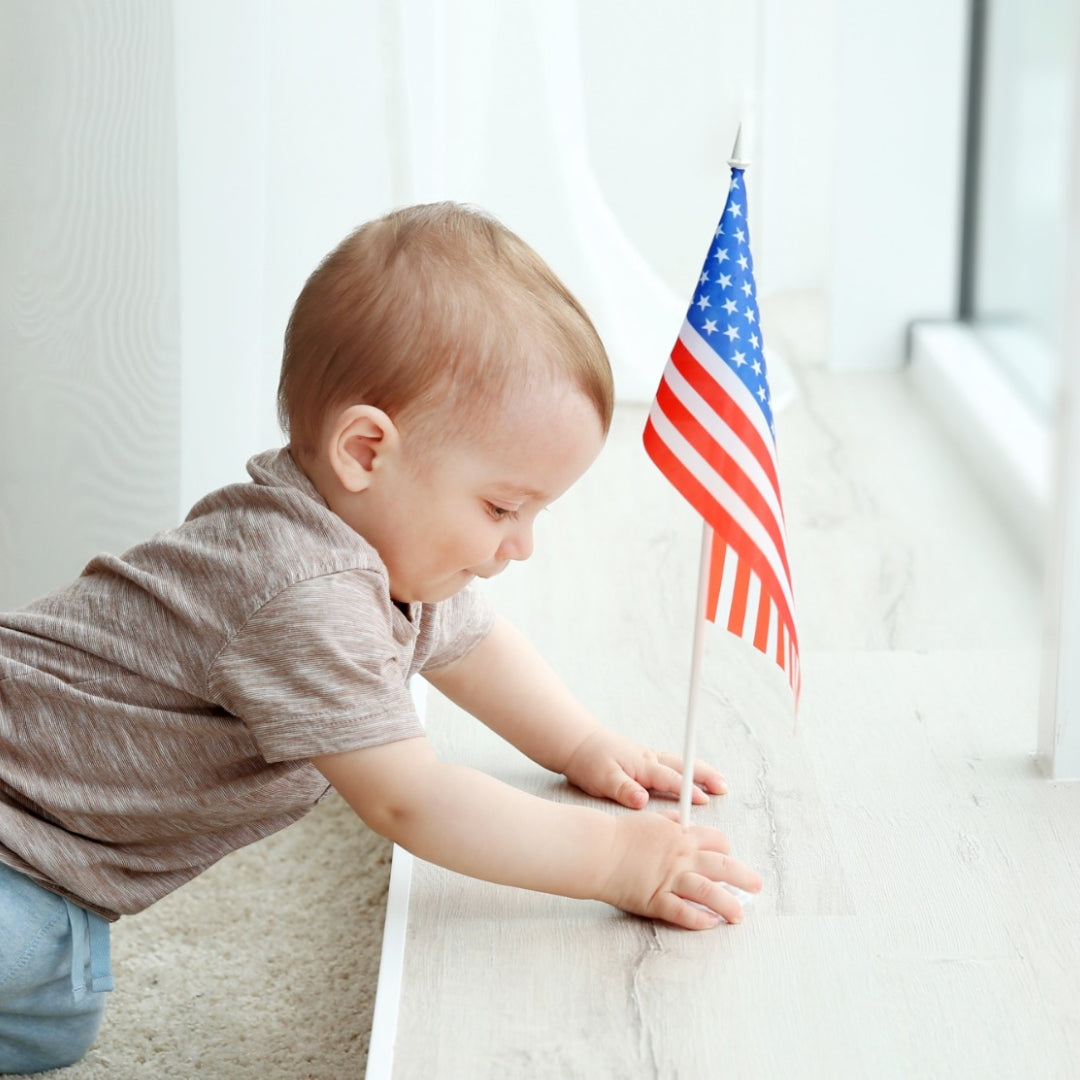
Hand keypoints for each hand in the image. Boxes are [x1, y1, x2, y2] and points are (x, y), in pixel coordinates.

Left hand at [562, 728, 726, 809]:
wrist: (577, 743)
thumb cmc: (589, 762)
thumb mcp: (602, 779)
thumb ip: (623, 790)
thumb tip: (642, 800)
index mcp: (642, 765)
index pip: (669, 779)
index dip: (687, 790)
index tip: (705, 799)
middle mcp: (649, 759)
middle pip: (683, 767)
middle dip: (705, 776)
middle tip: (724, 786)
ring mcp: (648, 757)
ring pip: (680, 764)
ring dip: (700, 772)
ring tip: (719, 782)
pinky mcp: (644, 758)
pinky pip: (672, 763)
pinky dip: (687, 768)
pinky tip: (693, 775)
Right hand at [597, 811, 761, 928]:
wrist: (598, 850)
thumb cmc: (619, 835)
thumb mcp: (649, 820)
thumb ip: (669, 821)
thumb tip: (682, 821)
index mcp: (680, 835)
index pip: (716, 841)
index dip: (726, 850)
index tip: (730, 858)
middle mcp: (681, 857)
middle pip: (722, 866)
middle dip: (744, 877)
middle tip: (756, 885)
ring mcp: (671, 879)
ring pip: (709, 892)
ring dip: (728, 904)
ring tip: (740, 915)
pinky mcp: (657, 900)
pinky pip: (684, 912)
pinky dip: (699, 920)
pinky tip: (711, 924)